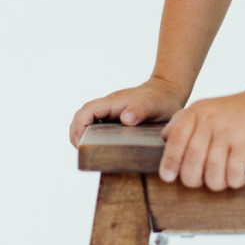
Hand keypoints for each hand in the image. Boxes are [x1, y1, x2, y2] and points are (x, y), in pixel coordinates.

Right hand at [69, 77, 184, 147]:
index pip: (87, 111)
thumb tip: (124, 118)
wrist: (168, 91)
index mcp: (113, 102)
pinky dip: (93, 135)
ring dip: (83, 134)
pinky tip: (101, 149)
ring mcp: (111, 111)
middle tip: (82, 151)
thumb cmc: (161, 99)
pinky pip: (98, 125)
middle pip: (82, 116)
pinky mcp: (115, 118)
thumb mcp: (153, 105)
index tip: (81, 143)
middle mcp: (108, 106)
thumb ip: (140, 110)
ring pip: (88, 120)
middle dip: (76, 132)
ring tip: (88, 152)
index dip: (79, 127)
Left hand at [158, 89, 244, 189]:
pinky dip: (235, 182)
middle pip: (191, 161)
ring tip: (223, 180)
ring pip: (212, 173)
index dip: (169, 161)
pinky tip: (240, 178)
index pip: (175, 140)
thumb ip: (183, 121)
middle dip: (192, 179)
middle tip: (200, 182)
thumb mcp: (207, 108)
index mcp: (197, 112)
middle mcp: (210, 121)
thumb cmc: (237, 111)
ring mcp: (228, 132)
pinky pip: (233, 174)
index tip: (167, 177)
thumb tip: (164, 138)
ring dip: (217, 183)